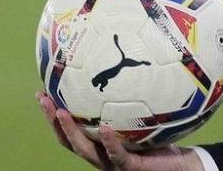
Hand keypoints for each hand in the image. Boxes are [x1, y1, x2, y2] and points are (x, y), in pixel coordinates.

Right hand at [36, 92, 203, 170]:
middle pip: (69, 139)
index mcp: (100, 142)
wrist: (180, 164)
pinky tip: (104, 128)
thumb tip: (130, 62)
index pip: (71, 128)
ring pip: (85, 150)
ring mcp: (113, 164)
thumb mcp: (144, 116)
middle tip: (43, 98)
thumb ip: (133, 97)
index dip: (53, 113)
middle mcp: (101, 154)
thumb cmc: (161, 138)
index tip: (42, 91)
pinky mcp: (130, 167)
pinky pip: (116, 156)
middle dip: (53, 120)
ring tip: (61, 112)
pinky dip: (109, 142)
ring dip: (70, 132)